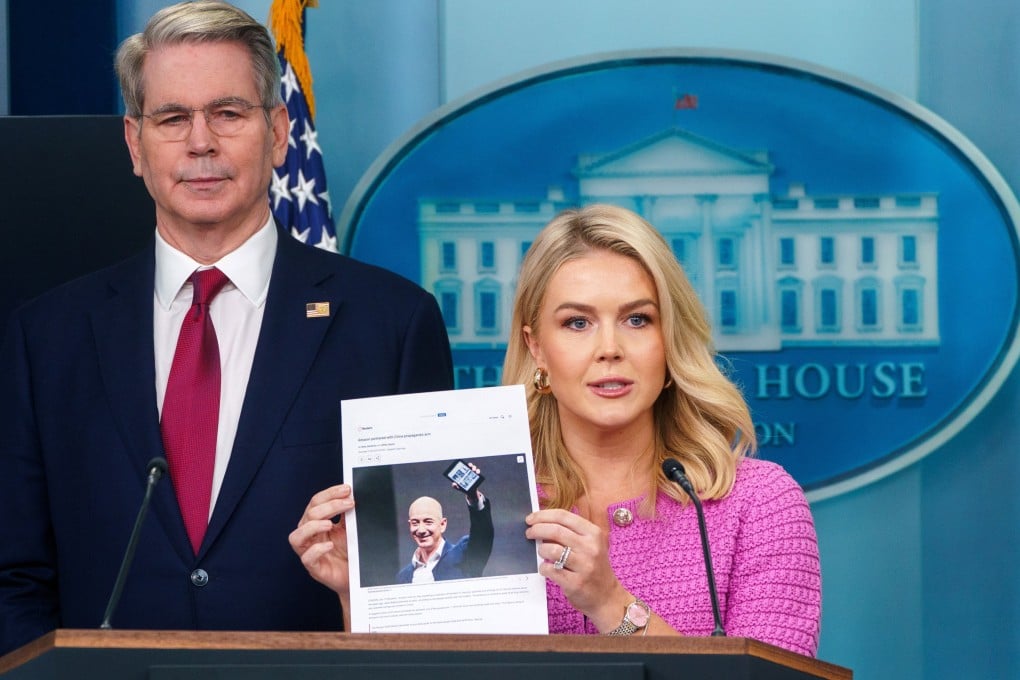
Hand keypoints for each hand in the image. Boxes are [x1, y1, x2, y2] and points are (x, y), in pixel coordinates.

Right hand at [289, 484, 353, 596]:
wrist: (357, 577)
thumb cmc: (350, 552)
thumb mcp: (350, 529)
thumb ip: (348, 514)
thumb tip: (352, 495)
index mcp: (316, 523)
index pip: (316, 502)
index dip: (330, 493)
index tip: (347, 489)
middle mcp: (310, 536)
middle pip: (309, 515)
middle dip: (329, 505)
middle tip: (349, 503)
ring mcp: (309, 552)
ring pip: (297, 536)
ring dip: (313, 526)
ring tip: (330, 524)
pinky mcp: (314, 568)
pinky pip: (307, 558)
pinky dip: (317, 549)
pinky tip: (329, 545)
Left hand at [452, 462, 481, 504]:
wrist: (470, 492)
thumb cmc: (463, 488)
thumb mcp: (458, 487)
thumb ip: (455, 486)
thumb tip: (453, 483)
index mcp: (463, 473)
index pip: (464, 466)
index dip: (464, 464)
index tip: (464, 464)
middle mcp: (469, 472)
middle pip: (470, 466)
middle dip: (470, 465)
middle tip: (470, 467)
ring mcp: (473, 473)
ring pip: (474, 468)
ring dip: (474, 467)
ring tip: (474, 470)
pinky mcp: (477, 476)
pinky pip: (478, 472)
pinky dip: (478, 471)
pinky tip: (477, 473)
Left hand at [525, 508, 628, 632]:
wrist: (607, 597)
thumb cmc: (594, 567)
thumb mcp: (590, 545)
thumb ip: (570, 532)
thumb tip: (542, 523)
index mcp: (593, 533)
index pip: (563, 516)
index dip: (543, 515)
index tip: (531, 518)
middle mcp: (590, 547)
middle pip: (555, 530)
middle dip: (537, 530)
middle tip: (529, 533)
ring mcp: (584, 566)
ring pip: (551, 549)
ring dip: (541, 550)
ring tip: (541, 553)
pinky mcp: (575, 583)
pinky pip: (550, 569)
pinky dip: (543, 567)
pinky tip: (546, 568)